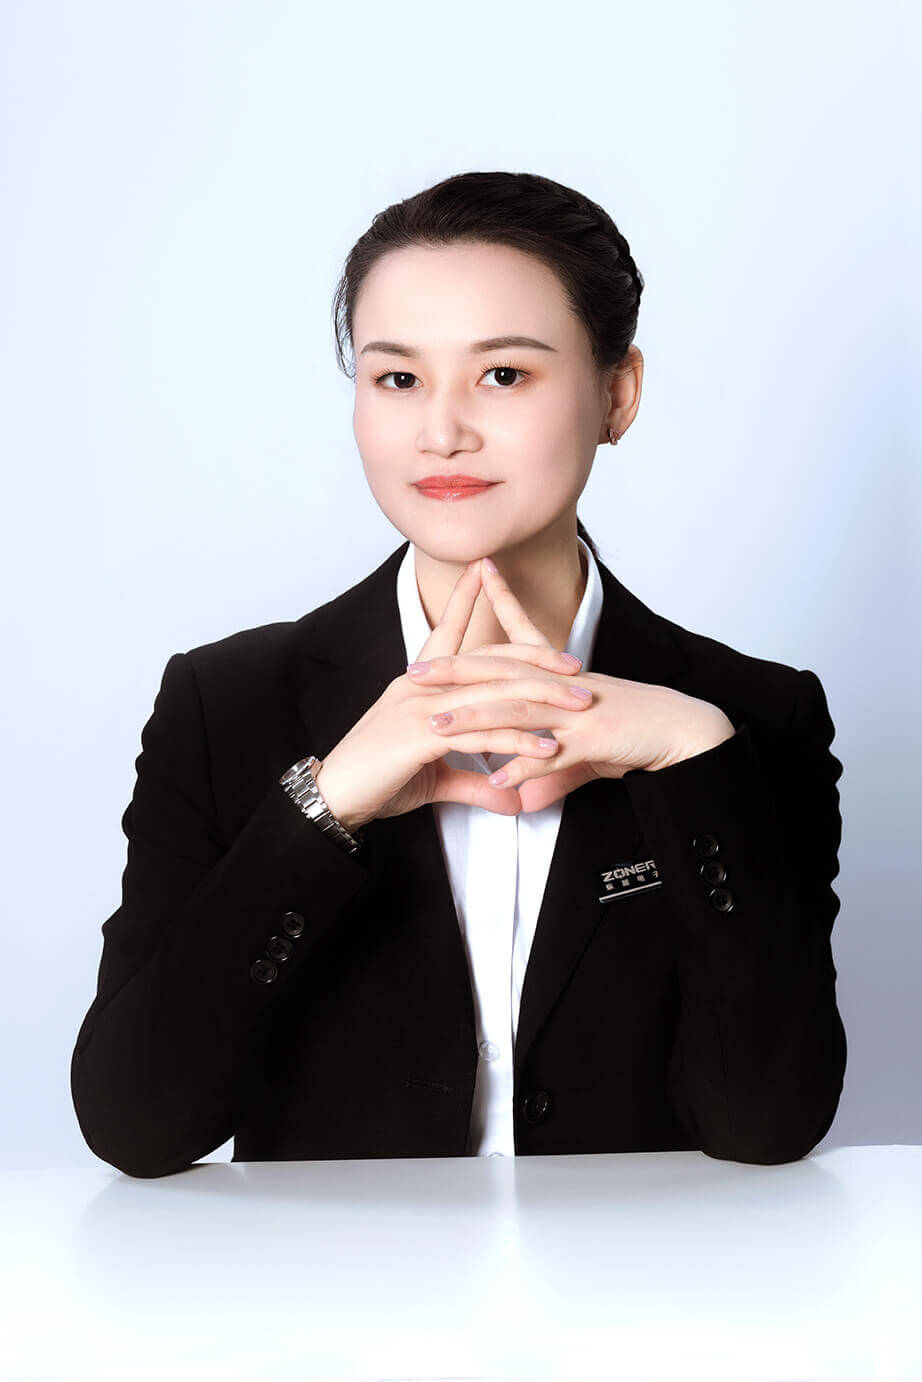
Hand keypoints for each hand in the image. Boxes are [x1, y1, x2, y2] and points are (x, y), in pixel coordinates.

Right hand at [312, 558, 587, 828]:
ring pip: (494, 694)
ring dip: (542, 698)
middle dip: (537, 659)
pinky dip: (518, 742)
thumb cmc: (377, 781)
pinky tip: (547, 748)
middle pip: (489, 661)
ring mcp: (422, 708)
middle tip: (576, 664)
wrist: (336, 797)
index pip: (447, 632)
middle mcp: (422, 687)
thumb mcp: (435, 780)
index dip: (466, 600)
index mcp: (419, 686)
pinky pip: (481, 734)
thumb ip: (476, 783)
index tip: (485, 571)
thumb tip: (511, 797)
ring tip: (578, 702)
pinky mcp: (423, 736)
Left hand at [407, 556, 736, 813]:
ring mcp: (576, 711)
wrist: (683, 730)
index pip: (510, 645)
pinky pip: (551, 754)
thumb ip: (547, 769)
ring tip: (437, 727)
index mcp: (557, 679)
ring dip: (475, 719)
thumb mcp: (584, 749)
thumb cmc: (635, 732)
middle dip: (453, 672)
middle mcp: (561, 687)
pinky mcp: (593, 739)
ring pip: (516, 709)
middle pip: (499, 673)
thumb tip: (518, 790)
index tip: (438, 635)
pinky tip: (496, 780)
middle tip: (414, 672)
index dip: (469, 643)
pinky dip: (523, 767)